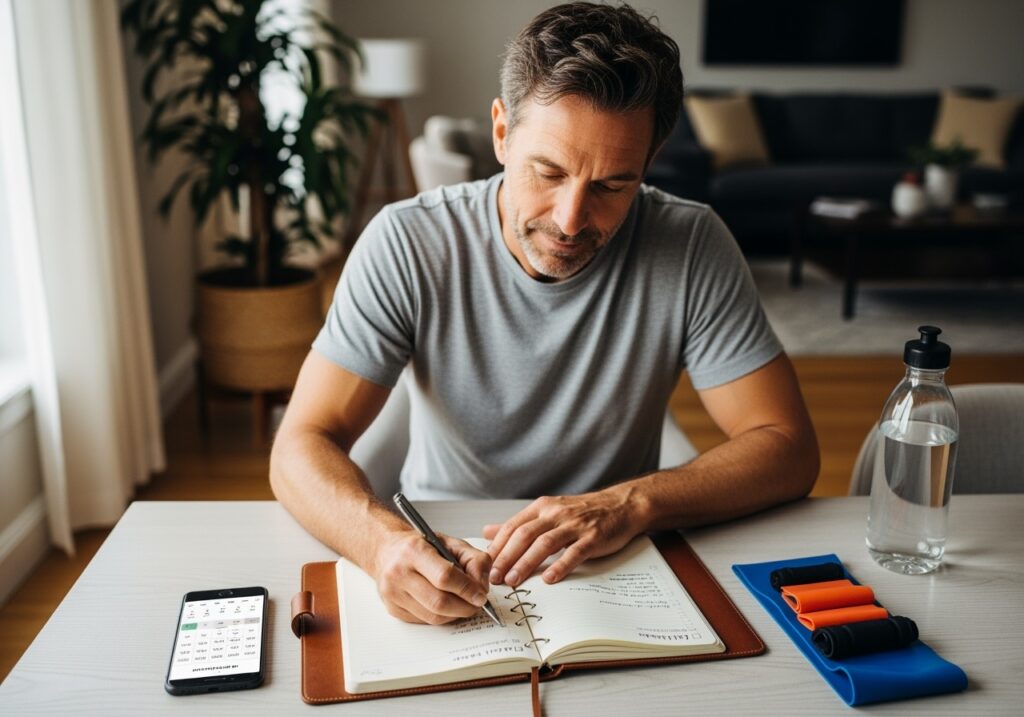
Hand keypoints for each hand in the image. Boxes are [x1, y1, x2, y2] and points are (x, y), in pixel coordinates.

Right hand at [372, 530, 492, 623]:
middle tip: (476, 605)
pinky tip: (446, 607)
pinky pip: (424, 621)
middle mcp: (399, 572)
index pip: (445, 577)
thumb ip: (473, 559)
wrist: (388, 551)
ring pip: (433, 616)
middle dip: (464, 607)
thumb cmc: (421, 546)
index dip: (467, 589)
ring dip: (455, 615)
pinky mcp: (393, 609)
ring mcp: (393, 593)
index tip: (481, 595)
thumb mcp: (451, 543)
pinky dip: (441, 617)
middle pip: (439, 602)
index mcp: (414, 550)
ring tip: (464, 605)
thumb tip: (482, 586)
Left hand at [482, 487, 644, 586]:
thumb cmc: (582, 512)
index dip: (497, 547)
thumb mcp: (548, 512)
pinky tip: (548, 579)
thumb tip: (487, 532)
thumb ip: (519, 524)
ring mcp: (575, 525)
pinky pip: (574, 552)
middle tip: (494, 578)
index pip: (513, 526)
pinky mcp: (593, 537)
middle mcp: (556, 513)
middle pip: (525, 535)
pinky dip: (560, 565)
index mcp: (542, 507)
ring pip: (545, 543)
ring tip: (513, 581)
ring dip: (526, 563)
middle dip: (506, 557)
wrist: (621, 505)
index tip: (484, 565)